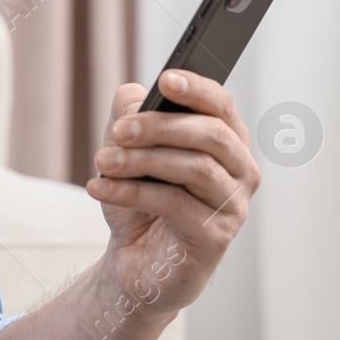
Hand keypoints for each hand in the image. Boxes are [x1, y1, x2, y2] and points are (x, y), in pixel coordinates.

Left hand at [87, 70, 260, 312]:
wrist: (136, 261)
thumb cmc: (140, 200)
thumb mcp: (128, 151)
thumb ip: (132, 116)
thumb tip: (135, 98)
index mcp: (226, 142)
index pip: (221, 106)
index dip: (197, 89)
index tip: (165, 79)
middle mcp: (240, 171)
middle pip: (210, 134)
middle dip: (159, 127)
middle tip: (118, 130)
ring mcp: (233, 206)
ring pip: (194, 168)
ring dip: (141, 161)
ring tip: (102, 162)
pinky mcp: (216, 237)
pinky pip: (175, 204)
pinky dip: (131, 192)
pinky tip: (100, 188)